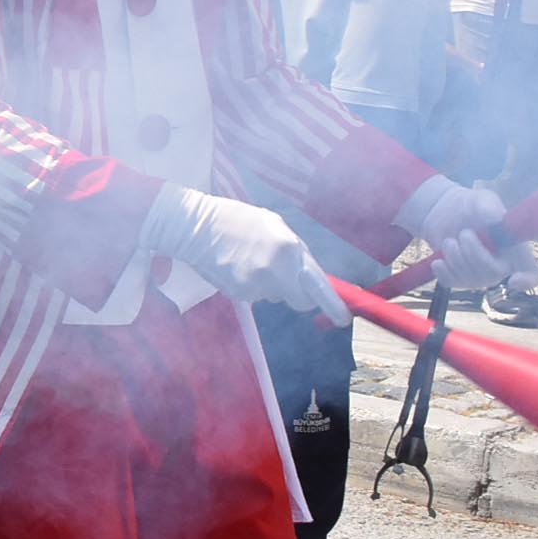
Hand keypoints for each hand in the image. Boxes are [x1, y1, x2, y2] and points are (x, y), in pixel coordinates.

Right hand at [140, 184, 346, 324]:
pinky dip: (252, 285)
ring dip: (271, 285)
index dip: (333, 306)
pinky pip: (257, 296)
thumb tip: (314, 276)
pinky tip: (238, 267)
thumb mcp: (274, 224)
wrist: (193, 226)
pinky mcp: (238, 295)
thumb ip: (297, 251)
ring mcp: (254, 286)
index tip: (344, 319)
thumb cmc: (237, 219)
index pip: (318, 286)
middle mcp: (274, 272)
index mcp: (288, 249)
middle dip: (298, 293)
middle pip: (300, 301)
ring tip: (250, 261)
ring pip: (276, 297)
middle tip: (284, 275)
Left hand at [402, 176, 521, 289]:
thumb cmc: (472, 207)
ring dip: (456, 258)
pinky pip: (452, 283)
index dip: (526, 281)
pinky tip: (439, 260)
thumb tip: (495, 216)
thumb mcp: (482, 199)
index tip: (514, 281)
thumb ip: (488, 205)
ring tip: (450, 241)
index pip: (530, 273)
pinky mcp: (459, 278)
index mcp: (515, 249)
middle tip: (464, 233)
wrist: (445, 213)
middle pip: (493, 274)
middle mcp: (500, 266)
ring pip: (471, 280)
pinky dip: (443, 272)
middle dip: (474, 253)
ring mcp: (479, 276)